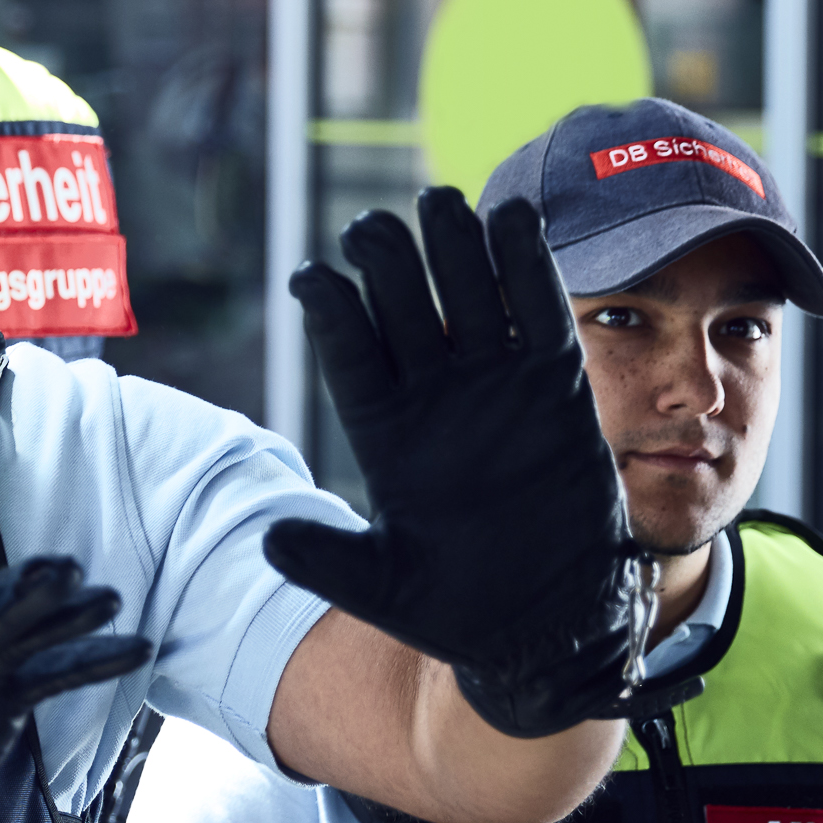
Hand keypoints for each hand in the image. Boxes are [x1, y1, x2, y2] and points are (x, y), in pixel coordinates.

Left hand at [266, 192, 651, 739]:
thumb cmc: (456, 610)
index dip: (331, 316)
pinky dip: (529, 269)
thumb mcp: (383, 591)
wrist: (545, 621)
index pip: (350, 357)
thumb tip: (269, 545)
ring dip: (454, 249)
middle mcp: (434, 399)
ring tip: (441, 201)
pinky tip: (516, 217)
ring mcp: (493, 388)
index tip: (312, 277)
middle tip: (371, 223)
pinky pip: (539, 317)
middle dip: (387, 264)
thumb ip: (330, 563)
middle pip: (403, 310)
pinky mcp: (553, 391)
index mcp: (384, 434)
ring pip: (467, 299)